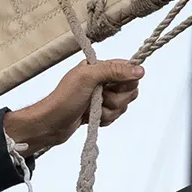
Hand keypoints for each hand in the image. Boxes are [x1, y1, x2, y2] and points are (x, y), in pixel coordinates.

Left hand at [2, 59, 142, 155]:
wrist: (50, 124)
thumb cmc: (64, 99)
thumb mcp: (88, 78)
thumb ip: (114, 71)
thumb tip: (140, 70)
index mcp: (101, 67)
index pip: (130, 71)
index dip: (126, 82)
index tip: (110, 87)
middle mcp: (104, 81)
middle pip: (130, 91)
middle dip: (116, 100)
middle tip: (98, 99)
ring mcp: (102, 97)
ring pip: (123, 106)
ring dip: (108, 112)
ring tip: (91, 109)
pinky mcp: (99, 111)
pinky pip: (115, 116)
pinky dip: (104, 119)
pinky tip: (90, 118)